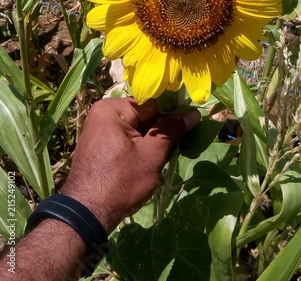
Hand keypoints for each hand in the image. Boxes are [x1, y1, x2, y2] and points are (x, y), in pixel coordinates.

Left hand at [62, 97, 200, 232]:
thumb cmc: (120, 181)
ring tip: (181, 151)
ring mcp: (102, 130)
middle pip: (146, 116)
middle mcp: (104, 114)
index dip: (175, 112)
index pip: (153, 103)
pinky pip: (130, 139)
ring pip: (140, 129)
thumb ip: (171, 130)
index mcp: (113, 109)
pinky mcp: (103, 145)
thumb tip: (193, 113)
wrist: (86, 215)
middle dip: (168, 130)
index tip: (195, 122)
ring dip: (159, 141)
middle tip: (192, 141)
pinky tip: (162, 157)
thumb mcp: (151, 154)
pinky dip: (145, 147)